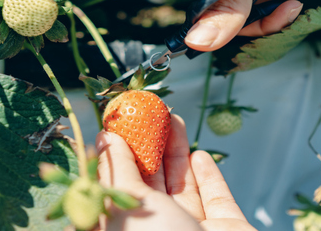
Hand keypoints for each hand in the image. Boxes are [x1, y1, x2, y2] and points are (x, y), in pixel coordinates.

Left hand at [96, 114, 255, 230]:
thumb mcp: (126, 208)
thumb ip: (117, 171)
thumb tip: (106, 138)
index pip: (115, 191)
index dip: (115, 157)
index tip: (117, 125)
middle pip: (149, 185)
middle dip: (149, 147)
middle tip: (149, 113)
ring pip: (180, 188)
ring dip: (176, 152)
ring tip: (173, 119)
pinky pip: (214, 200)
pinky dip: (207, 176)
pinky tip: (198, 154)